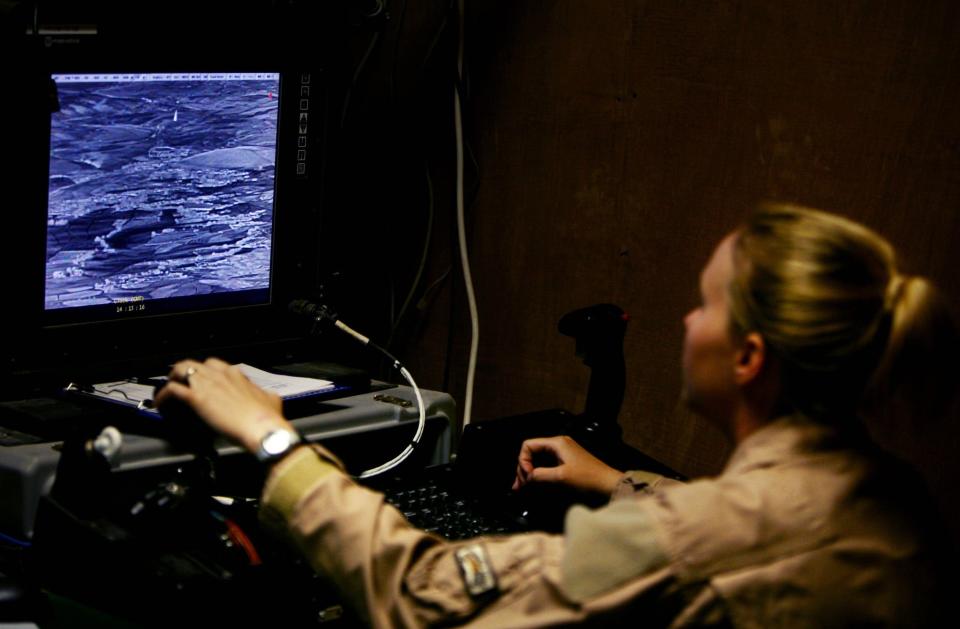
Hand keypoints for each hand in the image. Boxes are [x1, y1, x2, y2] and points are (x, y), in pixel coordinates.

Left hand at [154, 358, 293, 454]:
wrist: (261, 426)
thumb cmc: (266, 416)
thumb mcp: (271, 399)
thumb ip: (265, 395)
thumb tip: (268, 396)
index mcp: (236, 375)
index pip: (216, 365)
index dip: (207, 373)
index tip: (205, 381)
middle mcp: (220, 374)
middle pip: (195, 363)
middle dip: (186, 371)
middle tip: (182, 382)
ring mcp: (207, 384)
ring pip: (180, 369)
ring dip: (173, 378)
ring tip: (168, 389)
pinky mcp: (196, 397)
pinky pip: (172, 390)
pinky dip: (163, 396)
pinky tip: (160, 404)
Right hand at [512, 435, 622, 496]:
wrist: (608, 485)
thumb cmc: (586, 479)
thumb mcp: (560, 477)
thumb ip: (540, 475)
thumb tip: (527, 478)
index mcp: (557, 443)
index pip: (528, 445)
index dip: (523, 461)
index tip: (528, 477)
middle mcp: (558, 445)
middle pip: (532, 453)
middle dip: (523, 469)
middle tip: (519, 487)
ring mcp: (562, 454)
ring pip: (538, 461)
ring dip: (529, 473)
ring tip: (521, 488)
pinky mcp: (565, 463)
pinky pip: (546, 466)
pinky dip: (538, 475)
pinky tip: (532, 486)